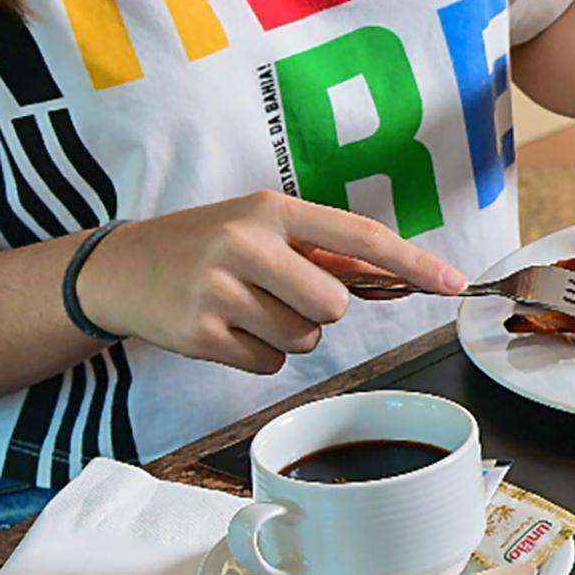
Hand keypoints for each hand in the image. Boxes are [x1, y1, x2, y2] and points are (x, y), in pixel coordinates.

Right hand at [75, 192, 463, 373]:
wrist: (119, 268)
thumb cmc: (207, 244)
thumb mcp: (260, 228)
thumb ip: (324, 251)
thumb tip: (397, 275)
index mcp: (271, 210)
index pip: (359, 238)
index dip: (412, 262)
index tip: (454, 282)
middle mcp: (245, 244)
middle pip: (333, 305)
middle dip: (321, 311)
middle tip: (281, 295)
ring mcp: (218, 290)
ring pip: (303, 338)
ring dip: (288, 334)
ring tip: (246, 308)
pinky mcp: (198, 335)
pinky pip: (268, 364)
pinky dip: (257, 356)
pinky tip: (225, 330)